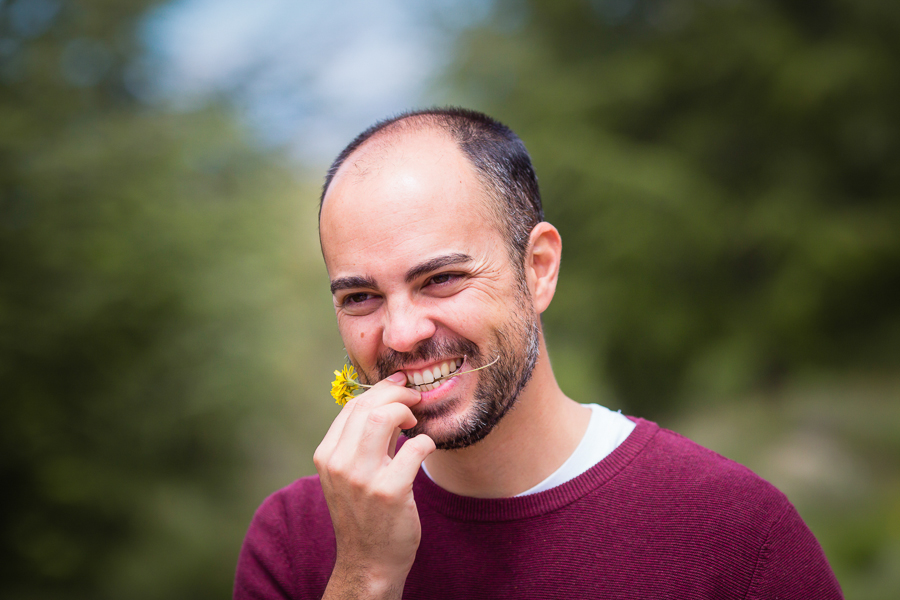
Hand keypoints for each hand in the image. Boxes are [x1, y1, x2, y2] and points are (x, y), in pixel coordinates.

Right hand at [314, 371, 435, 598]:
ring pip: (383, 418)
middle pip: (367, 406)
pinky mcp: (389, 492)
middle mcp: (338, 464)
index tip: (400, 387)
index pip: (351, 406)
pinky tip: (426, 448)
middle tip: (415, 400)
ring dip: (406, 411)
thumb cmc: (364, 514)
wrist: (368, 563)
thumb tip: (391, 402)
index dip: (380, 390)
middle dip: (396, 394)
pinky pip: (413, 448)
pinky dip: (425, 442)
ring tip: (416, 421)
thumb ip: (367, 440)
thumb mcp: (353, 474)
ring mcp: (361, 478)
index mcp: (326, 456)